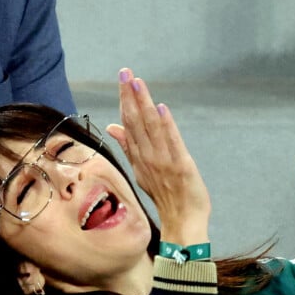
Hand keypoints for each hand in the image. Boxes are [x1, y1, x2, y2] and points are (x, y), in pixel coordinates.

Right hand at [106, 68, 210, 245]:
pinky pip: (172, 143)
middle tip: (125, 72)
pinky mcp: (181, 166)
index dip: (125, 101)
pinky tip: (161, 108)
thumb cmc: (165, 196)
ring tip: (138, 83)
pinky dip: (166, 126)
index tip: (122, 80)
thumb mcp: (142, 170)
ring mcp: (163, 162)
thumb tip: (113, 126)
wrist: (182, 221)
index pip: (129, 125)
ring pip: (151, 128)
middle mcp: (148, 157)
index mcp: (139, 157)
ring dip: (144, 105)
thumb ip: (129, 147)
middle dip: (130, 96)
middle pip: (136, 123)